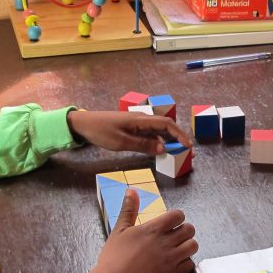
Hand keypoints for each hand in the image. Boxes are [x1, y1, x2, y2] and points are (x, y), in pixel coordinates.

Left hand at [68, 110, 190, 154]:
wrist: (84, 124)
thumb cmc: (101, 131)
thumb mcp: (122, 142)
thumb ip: (143, 145)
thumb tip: (163, 148)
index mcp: (140, 120)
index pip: (166, 124)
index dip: (179, 134)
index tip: (188, 146)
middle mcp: (142, 119)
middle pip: (165, 127)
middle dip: (178, 138)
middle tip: (187, 152)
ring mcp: (137, 124)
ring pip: (158, 131)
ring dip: (168, 141)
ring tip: (177, 153)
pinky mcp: (132, 128)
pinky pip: (149, 134)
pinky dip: (157, 142)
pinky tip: (160, 151)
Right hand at [82, 189, 196, 272]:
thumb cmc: (113, 258)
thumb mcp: (119, 230)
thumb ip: (128, 209)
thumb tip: (131, 190)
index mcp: (154, 229)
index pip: (178, 215)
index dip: (176, 218)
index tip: (170, 223)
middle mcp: (166, 242)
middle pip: (190, 229)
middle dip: (184, 230)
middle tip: (174, 236)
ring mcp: (172, 259)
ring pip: (193, 246)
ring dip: (187, 246)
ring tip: (177, 249)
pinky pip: (190, 265)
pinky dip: (185, 263)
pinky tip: (175, 263)